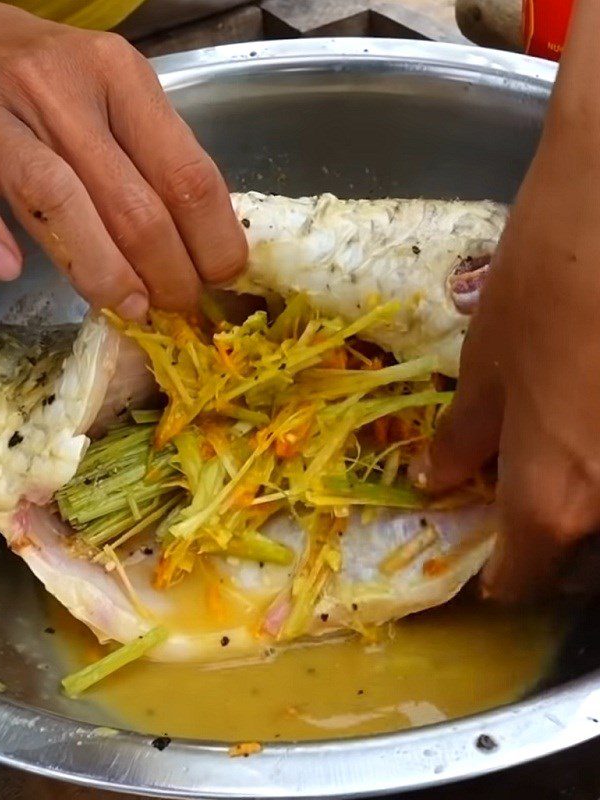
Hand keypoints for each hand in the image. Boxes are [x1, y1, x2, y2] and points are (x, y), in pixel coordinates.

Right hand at [0, 0, 245, 316]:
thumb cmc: (29, 77)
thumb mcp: (105, 94)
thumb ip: (150, 157)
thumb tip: (203, 245)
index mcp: (117, 76)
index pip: (187, 172)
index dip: (212, 240)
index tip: (220, 282)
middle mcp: (58, 87)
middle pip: (130, 199)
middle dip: (165, 271)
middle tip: (176, 310)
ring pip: (56, 198)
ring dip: (99, 268)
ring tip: (126, 308)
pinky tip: (6, 269)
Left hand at [411, 111, 599, 600]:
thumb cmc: (547, 287)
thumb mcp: (487, 365)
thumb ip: (466, 436)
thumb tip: (438, 479)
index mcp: (557, 496)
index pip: (527, 571)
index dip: (503, 575)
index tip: (488, 568)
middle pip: (582, 558)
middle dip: (549, 545)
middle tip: (517, 506)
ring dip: (579, 506)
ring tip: (549, 459)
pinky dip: (597, 467)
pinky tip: (580, 420)